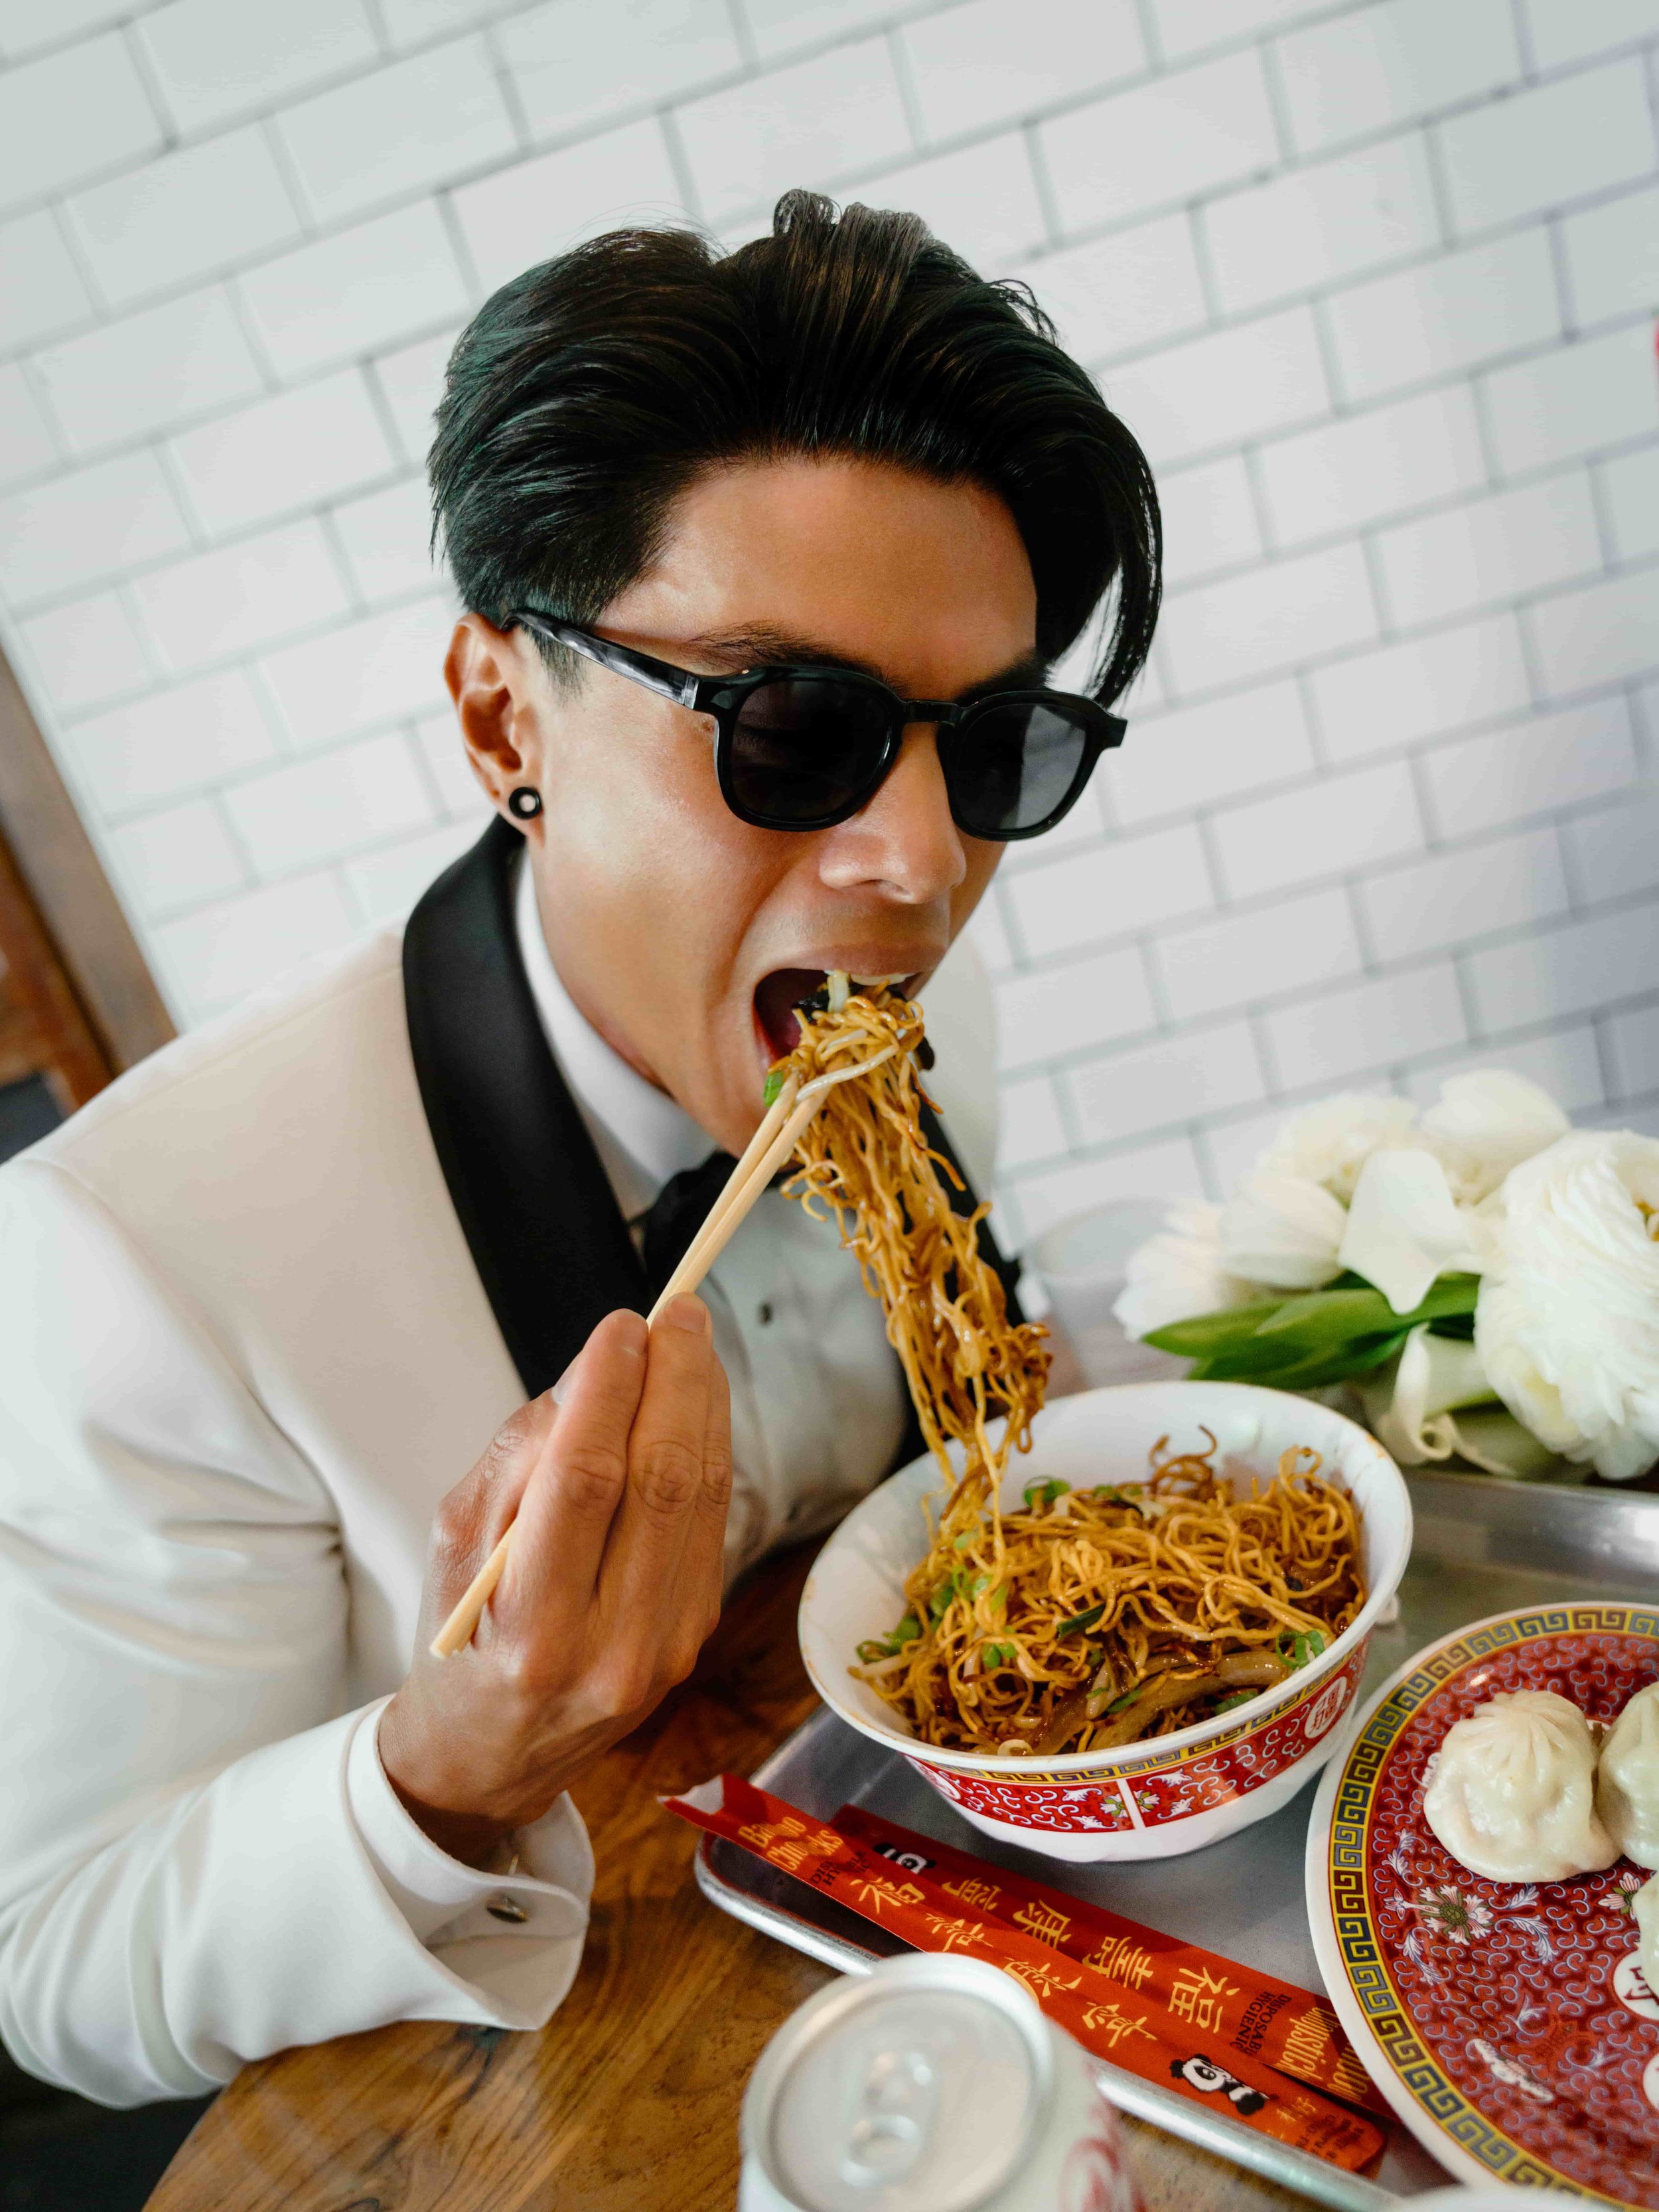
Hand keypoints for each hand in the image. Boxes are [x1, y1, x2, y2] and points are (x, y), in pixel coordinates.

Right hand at [379, 1297, 731, 1865]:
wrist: (495, 1754)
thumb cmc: (463, 1636)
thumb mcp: (454, 1547)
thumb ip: (516, 1460)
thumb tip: (590, 1374)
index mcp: (534, 1631)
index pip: (584, 1483)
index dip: (608, 1391)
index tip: (621, 1323)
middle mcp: (612, 1647)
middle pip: (663, 1483)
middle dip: (676, 1382)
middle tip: (677, 1312)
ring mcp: (667, 1646)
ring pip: (702, 1498)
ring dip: (704, 1405)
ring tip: (692, 1340)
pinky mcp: (696, 1632)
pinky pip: (710, 1523)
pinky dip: (707, 1450)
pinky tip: (695, 1404)